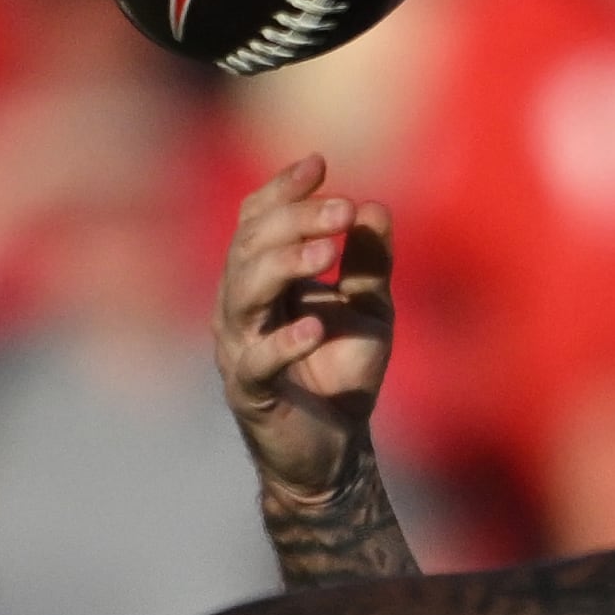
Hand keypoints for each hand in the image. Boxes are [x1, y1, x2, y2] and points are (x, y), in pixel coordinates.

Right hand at [215, 154, 395, 505]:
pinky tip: (315, 325)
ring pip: (242, 292)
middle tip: (341, 210)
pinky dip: (284, 341)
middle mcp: (240, 307)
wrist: (338, 452)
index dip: (282, 190)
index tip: (318, 163)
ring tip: (327, 252)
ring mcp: (239, 348)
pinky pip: (257, 360)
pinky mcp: (250, 392)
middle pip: (249, 246)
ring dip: (285, 265)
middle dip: (294, 221)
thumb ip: (368, 263)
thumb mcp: (369, 310)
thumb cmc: (344, 376)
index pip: (256, 221)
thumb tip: (374, 206)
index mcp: (261, 281)